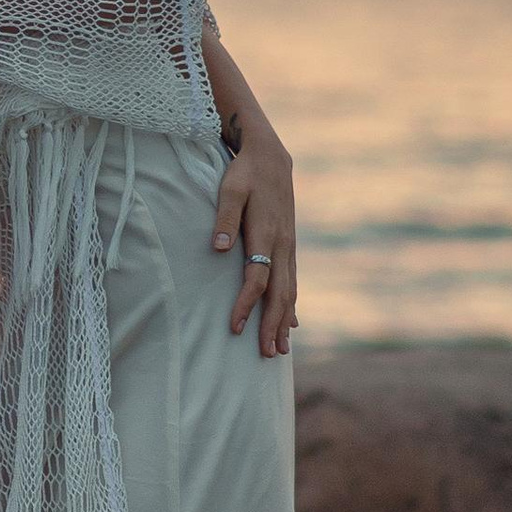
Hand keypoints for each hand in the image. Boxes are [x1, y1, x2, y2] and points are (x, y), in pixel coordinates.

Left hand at [213, 133, 297, 355]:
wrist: (270, 156)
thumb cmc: (244, 172)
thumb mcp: (229, 187)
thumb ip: (224, 217)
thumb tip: (219, 247)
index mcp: (266, 233)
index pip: (257, 278)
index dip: (246, 304)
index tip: (236, 327)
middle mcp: (282, 244)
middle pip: (279, 293)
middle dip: (273, 325)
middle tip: (267, 355)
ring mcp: (289, 245)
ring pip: (290, 290)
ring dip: (284, 320)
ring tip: (281, 349)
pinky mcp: (289, 244)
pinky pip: (292, 280)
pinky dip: (292, 304)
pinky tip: (291, 322)